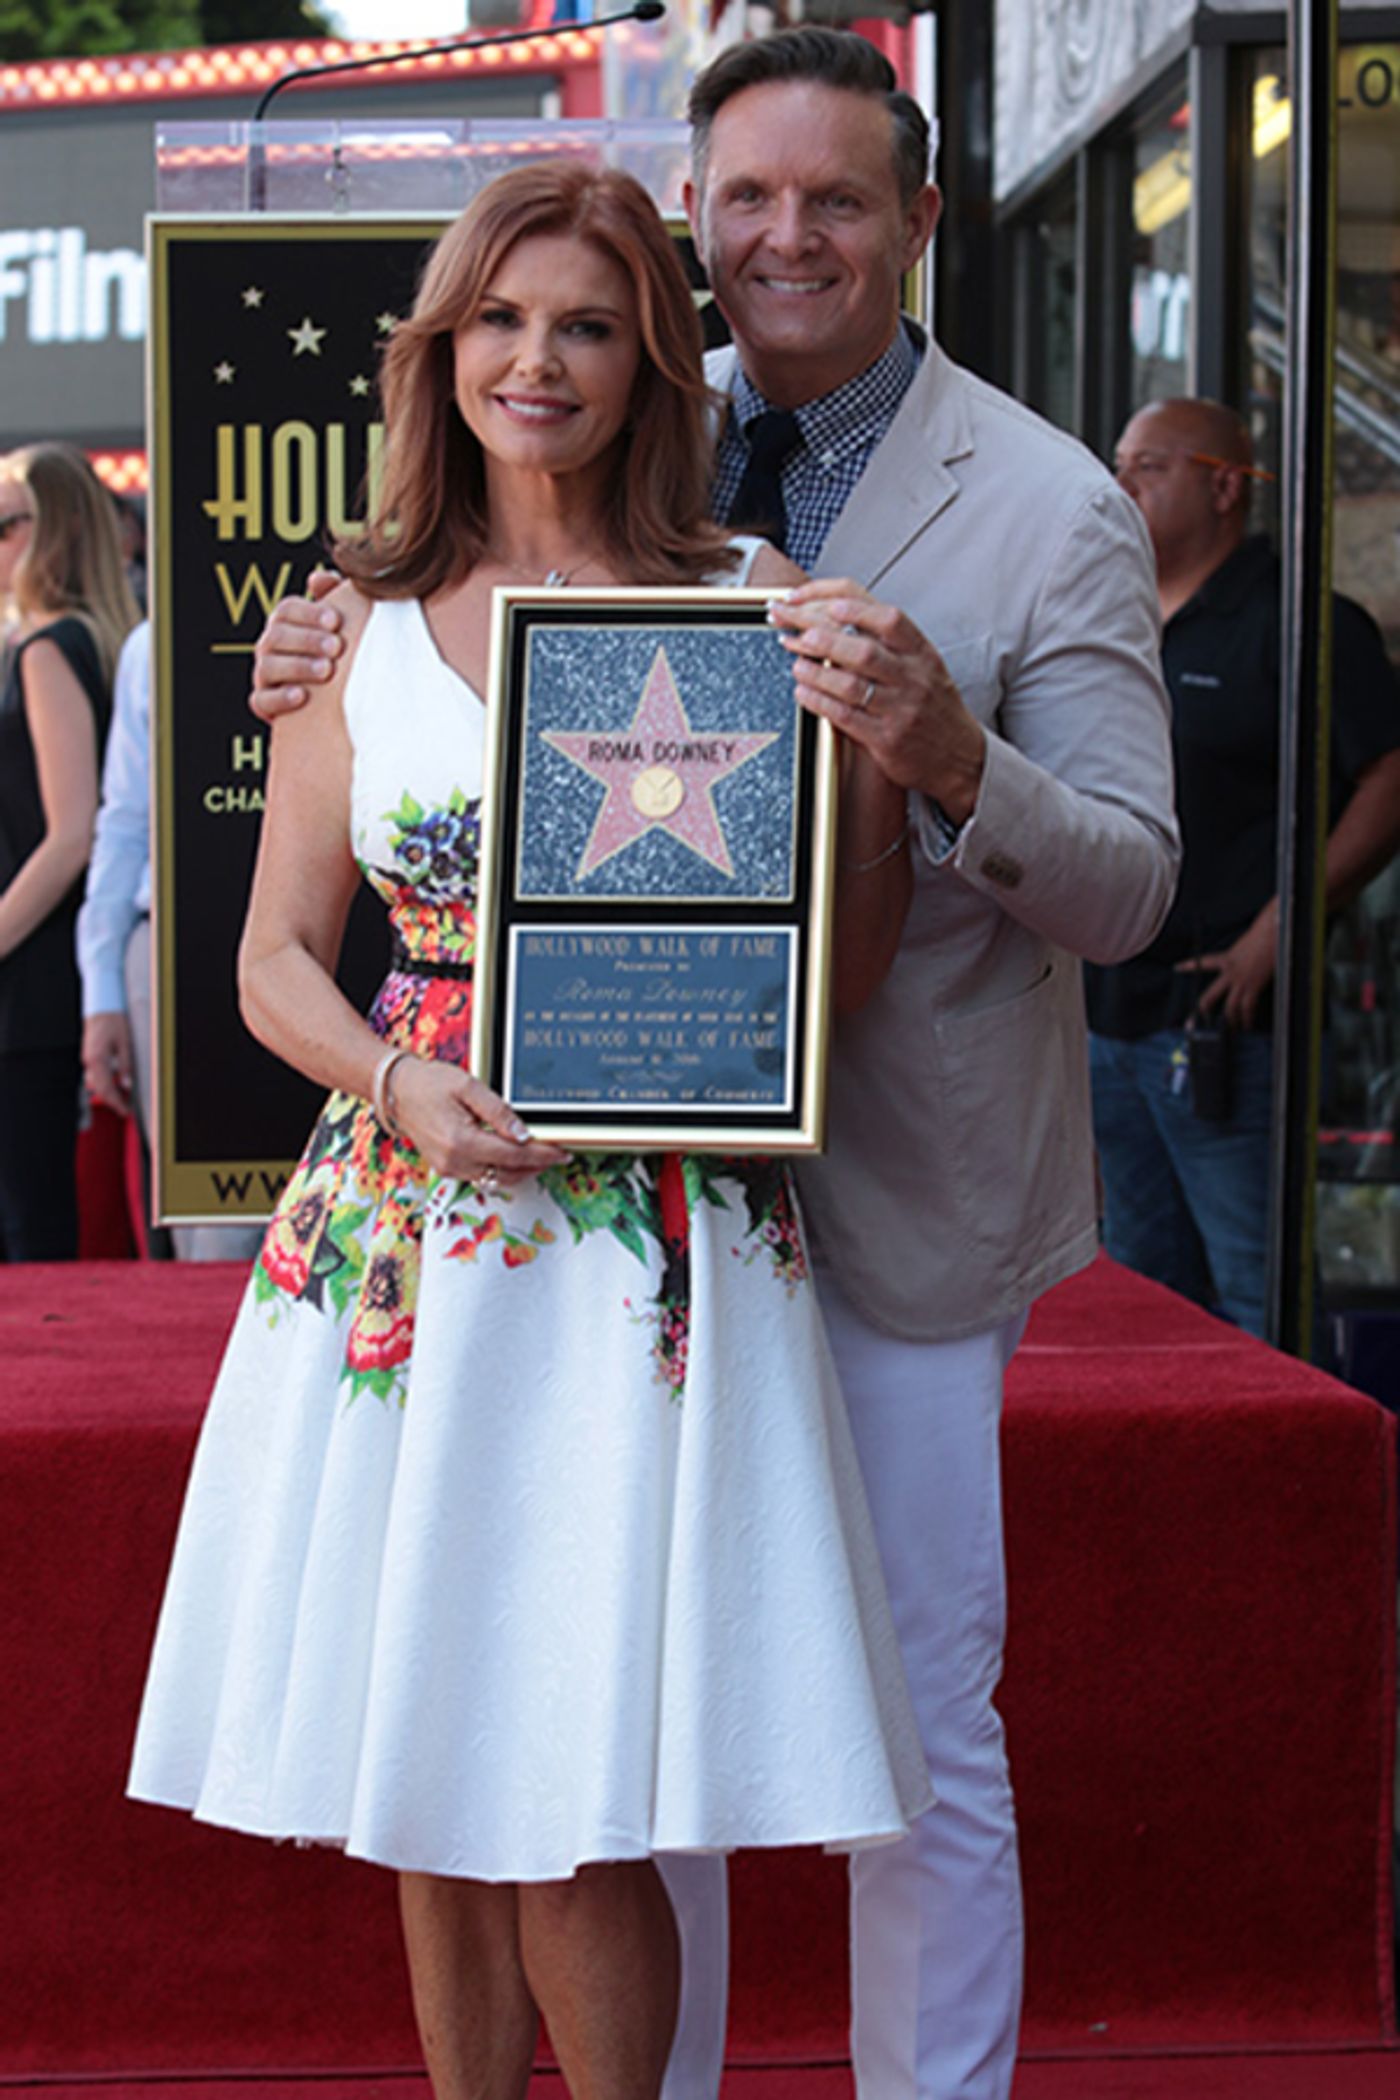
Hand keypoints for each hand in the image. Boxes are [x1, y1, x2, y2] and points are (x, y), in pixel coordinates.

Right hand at [82, 1011, 134, 1115]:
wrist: (101, 1009)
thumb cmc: (114, 1023)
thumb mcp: (125, 1044)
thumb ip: (125, 1065)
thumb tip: (126, 1085)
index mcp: (98, 1060)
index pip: (106, 1089)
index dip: (116, 1103)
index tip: (125, 1111)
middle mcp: (89, 1062)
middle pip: (99, 1090)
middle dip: (112, 1102)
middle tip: (126, 1110)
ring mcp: (87, 1060)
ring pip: (96, 1085)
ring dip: (109, 1094)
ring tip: (124, 1099)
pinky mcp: (89, 1058)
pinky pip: (95, 1076)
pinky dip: (105, 1084)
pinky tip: (116, 1085)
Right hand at [249, 567, 343, 720]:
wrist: (334, 700)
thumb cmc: (338, 654)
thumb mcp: (340, 625)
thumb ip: (333, 596)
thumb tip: (320, 578)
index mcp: (286, 623)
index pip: (288, 609)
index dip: (310, 612)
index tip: (336, 620)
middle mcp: (270, 645)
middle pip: (278, 635)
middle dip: (308, 640)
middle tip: (336, 647)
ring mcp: (265, 674)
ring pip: (269, 666)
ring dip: (298, 667)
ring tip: (326, 670)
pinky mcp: (264, 703)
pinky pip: (262, 700)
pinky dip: (280, 698)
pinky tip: (302, 696)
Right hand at [389, 1055, 568, 1187]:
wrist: (397, 1090)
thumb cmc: (430, 1083)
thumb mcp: (468, 1087)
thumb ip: (498, 1112)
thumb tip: (523, 1134)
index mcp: (461, 1141)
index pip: (513, 1155)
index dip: (542, 1154)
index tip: (562, 1151)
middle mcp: (454, 1162)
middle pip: (508, 1173)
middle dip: (536, 1165)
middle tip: (558, 1154)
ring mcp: (448, 1169)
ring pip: (496, 1179)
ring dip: (521, 1171)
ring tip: (542, 1156)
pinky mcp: (446, 1169)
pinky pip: (481, 1176)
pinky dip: (502, 1170)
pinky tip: (514, 1157)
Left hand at [770, 579, 986, 822]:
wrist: (960, 756)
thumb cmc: (933, 707)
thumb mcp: (923, 666)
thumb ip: (889, 643)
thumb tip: (837, 617)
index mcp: (922, 652)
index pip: (886, 616)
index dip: (850, 606)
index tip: (821, 602)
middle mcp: (913, 677)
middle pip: (861, 648)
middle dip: (818, 634)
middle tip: (791, 626)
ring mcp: (900, 709)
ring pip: (850, 683)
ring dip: (814, 670)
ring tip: (794, 661)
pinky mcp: (886, 739)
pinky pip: (845, 716)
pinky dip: (818, 701)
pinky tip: (803, 692)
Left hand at [1175, 904, 1277, 1028]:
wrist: (1271, 935)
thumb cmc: (1262, 935)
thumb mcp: (1244, 944)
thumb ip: (1239, 954)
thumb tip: (1245, 961)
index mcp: (1226, 958)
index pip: (1203, 962)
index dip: (1188, 965)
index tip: (1176, 967)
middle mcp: (1229, 972)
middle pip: (1210, 996)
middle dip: (1203, 1010)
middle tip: (1196, 1023)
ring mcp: (1240, 981)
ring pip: (1230, 1007)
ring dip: (1230, 1021)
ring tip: (1230, 1031)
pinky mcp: (1253, 986)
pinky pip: (1247, 1008)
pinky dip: (1247, 1019)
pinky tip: (1247, 1026)